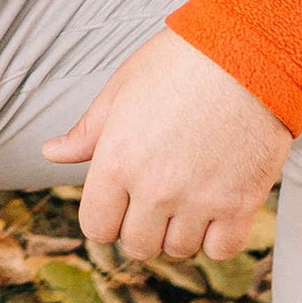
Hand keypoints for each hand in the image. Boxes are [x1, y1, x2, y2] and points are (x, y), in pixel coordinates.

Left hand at [42, 24, 290, 263]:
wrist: (249, 52)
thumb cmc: (182, 62)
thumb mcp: (122, 89)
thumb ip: (87, 132)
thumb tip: (52, 153)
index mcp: (116, 161)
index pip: (96, 227)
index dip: (106, 218)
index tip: (120, 204)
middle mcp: (154, 189)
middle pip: (137, 245)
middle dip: (142, 227)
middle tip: (156, 199)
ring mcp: (199, 200)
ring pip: (178, 250)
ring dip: (180, 231)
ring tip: (189, 196)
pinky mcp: (240, 203)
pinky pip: (220, 250)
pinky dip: (216, 238)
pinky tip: (216, 209)